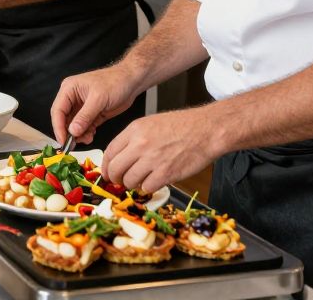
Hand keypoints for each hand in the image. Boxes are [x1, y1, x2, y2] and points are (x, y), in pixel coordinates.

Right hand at [50, 66, 139, 144]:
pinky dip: (86, 133)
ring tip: (88, 138)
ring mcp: (82, 106)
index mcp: (69, 89)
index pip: (57, 110)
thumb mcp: (98, 99)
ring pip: (73, 125)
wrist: (131, 81)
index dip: (58, 127)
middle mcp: (72, 98)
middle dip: (68, 132)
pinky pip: (84, 126)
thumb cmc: (115, 82)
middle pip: (63, 119)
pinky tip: (91, 135)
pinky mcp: (91, 113)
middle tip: (74, 144)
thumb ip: (84, 116)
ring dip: (78, 134)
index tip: (63, 140)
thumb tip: (72, 131)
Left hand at [103, 109, 220, 193]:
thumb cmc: (182, 126)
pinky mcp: (166, 173)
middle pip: (115, 169)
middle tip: (120, 181)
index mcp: (134, 130)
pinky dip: (148, 187)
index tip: (107, 173)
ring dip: (132, 184)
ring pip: (129, 181)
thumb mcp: (150, 124)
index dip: (106, 166)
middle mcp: (140, 144)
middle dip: (115, 179)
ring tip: (140, 181)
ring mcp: (152, 159)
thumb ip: (133, 139)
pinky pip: (147, 187)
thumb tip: (120, 157)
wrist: (206, 130)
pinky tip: (154, 181)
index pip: (109, 152)